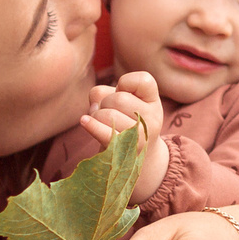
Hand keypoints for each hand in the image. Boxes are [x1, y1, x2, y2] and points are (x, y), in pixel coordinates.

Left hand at [80, 71, 169, 202]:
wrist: (133, 158)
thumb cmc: (123, 122)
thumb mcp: (121, 102)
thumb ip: (103, 92)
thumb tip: (95, 104)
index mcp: (154, 102)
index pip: (143, 80)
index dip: (126, 83)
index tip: (124, 92)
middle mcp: (152, 119)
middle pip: (118, 98)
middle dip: (105, 103)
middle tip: (108, 113)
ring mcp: (140, 136)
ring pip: (107, 114)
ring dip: (97, 116)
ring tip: (103, 123)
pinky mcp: (124, 151)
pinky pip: (104, 133)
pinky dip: (91, 125)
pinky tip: (85, 121)